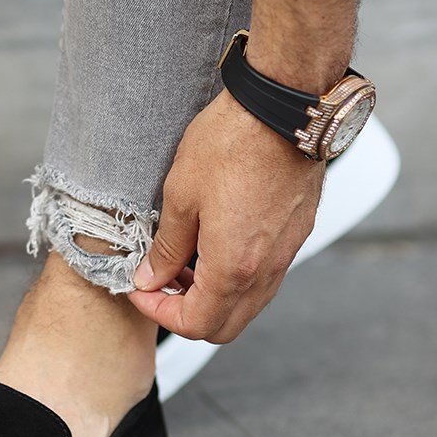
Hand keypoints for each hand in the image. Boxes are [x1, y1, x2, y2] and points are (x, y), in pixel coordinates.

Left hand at [127, 88, 324, 342]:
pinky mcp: (296, 235)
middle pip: (225, 326)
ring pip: (247, 304)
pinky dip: (235, 277)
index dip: (160, 312)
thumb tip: (150, 277)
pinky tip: (213, 244)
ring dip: (213, 296)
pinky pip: (264, 277)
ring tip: (183, 262)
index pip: (195, 324)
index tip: (141, 289)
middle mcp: (265, 270)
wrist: (283, 109)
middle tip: (160, 283)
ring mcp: (286, 254)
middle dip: (187, 314)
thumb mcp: (181, 196)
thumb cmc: (232, 143)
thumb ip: (165, 248)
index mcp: (234, 268)